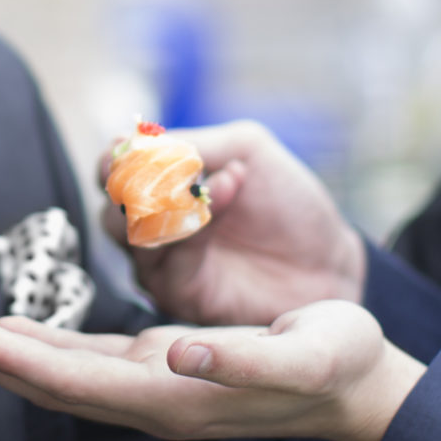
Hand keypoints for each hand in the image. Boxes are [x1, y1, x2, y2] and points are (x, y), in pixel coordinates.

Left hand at [0, 301, 421, 440]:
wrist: (362, 389)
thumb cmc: (337, 363)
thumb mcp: (302, 351)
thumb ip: (241, 355)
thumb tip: (179, 351)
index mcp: (175, 398)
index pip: (77, 384)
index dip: (18, 361)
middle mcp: (153, 400)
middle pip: (52, 385)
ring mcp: (154, 388)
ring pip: (61, 376)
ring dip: (5, 356)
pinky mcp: (161, 370)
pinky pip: (85, 364)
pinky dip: (41, 350)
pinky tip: (14, 334)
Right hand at [101, 120, 364, 327]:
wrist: (330, 261)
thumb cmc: (289, 202)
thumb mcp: (247, 150)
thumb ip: (197, 144)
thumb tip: (145, 143)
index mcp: (161, 189)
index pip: (112, 174)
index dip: (113, 160)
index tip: (124, 146)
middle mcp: (154, 229)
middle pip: (111, 210)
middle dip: (127, 185)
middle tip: (156, 166)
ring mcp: (165, 266)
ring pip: (132, 237)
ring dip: (161, 201)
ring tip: (204, 176)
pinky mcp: (183, 296)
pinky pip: (169, 263)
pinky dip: (193, 225)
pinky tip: (228, 190)